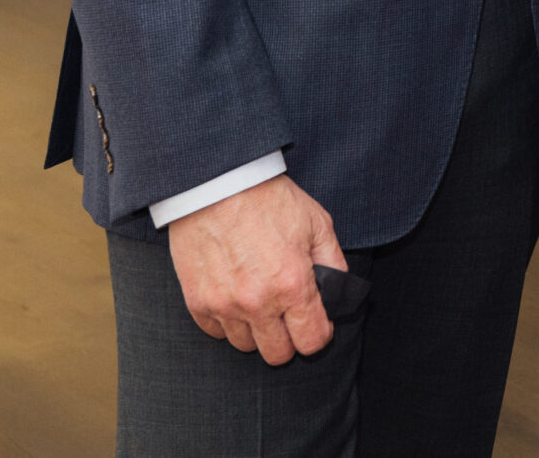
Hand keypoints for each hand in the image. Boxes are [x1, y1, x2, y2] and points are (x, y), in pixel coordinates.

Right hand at [165, 174, 348, 363]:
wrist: (217, 183)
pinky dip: (226, 322)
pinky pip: (215, 332)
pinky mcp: (197, 301)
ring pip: (245, 346)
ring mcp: (224, 306)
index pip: (312, 342)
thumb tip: (340, 295)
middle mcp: (258, 303)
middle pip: (277, 355)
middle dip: (288, 339)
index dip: (319, 334)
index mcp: (293, 285)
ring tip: (259, 302)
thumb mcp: (317, 223)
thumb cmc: (269, 199)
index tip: (316, 321)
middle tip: (288, 315)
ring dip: (256, 330)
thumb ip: (334, 263)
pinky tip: (234, 297)